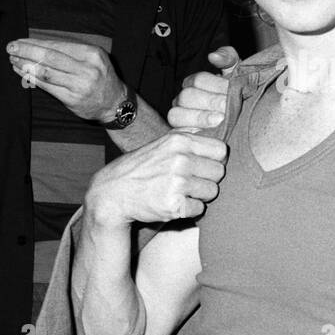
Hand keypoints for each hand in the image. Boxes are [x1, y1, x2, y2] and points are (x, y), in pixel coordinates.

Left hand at [6, 37, 126, 121]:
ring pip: (46, 72)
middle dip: (27, 51)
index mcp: (92, 54)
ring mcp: (80, 85)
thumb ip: (71, 52)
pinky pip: (47, 86)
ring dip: (26, 65)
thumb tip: (39, 44)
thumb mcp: (93, 58)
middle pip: (50, 57)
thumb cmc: (100, 77)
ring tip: (13, 59)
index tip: (21, 41)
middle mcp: (87, 69)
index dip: (36, 43)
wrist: (115, 104)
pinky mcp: (72, 99)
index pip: (58, 45)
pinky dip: (32, 78)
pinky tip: (22, 72)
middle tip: (10, 47)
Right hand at [84, 131, 227, 225]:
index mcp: (180, 141)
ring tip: (180, 192)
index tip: (202, 166)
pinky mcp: (174, 206)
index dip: (214, 160)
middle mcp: (180, 160)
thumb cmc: (142, 168)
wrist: (113, 192)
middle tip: (189, 182)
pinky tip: (174, 203)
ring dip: (200, 195)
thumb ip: (189, 136)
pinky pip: (200, 209)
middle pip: (219, 172)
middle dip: (208, 179)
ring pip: (212, 192)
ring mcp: (177, 183)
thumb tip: (219, 124)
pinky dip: (190, 210)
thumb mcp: (163, 143)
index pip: (221, 150)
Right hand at [167, 47, 238, 130]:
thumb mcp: (236, 74)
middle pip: (187, 96)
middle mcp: (183, 99)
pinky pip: (178, 133)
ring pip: (176, 115)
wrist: (243, 119)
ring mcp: (179, 117)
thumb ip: (228, 58)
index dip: (216, 85)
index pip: (199, 80)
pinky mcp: (180, 135)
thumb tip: (213, 56)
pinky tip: (210, 134)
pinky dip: (193, 133)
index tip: (232, 91)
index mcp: (194, 82)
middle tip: (228, 108)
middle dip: (210, 102)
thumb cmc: (237, 95)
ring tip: (220, 121)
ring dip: (200, 118)